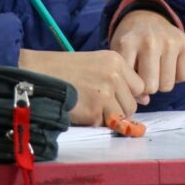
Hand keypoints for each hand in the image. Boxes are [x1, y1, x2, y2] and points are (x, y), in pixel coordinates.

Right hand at [18, 48, 144, 125]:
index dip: (127, 94)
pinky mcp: (95, 111)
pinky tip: (80, 109)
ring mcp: (106, 94)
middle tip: (97, 102)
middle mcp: (114, 75)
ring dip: (108, 116)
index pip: (139, 86)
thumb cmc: (65, 69)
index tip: (114, 95)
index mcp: (116, 60)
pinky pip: (104, 124)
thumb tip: (145, 99)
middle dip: (118, 108)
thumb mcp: (97, 64)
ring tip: (88, 105)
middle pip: (132, 104)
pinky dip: (94, 121)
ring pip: (122, 116)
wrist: (38, 74)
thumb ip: (121, 78)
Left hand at [110, 10, 184, 102]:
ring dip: (162, 82)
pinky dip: (177, 75)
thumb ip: (128, 81)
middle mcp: (149, 41)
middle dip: (148, 86)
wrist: (145, 16)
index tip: (131, 82)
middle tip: (145, 75)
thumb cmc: (130, 42)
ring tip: (156, 70)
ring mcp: (170, 40)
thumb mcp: (119, 57)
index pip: (132, 84)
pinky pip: (184, 77)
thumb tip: (146, 100)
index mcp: (127, 43)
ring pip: (168, 85)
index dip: (132, 88)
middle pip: (151, 87)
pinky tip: (169, 64)